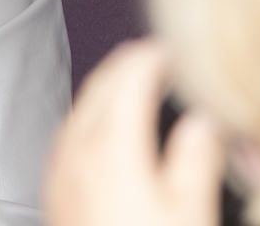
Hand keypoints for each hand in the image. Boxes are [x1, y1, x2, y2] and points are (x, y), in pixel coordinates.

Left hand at [45, 39, 222, 225]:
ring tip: (138, 86)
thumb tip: (204, 118)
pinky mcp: (56, 194)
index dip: (155, 55)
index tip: (177, 50)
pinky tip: (108, 130)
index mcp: (113, 146)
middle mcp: (79, 150)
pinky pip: (71, 134)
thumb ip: (196, 155)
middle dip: (130, 63)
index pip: (130, 75)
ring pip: (83, 107)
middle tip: (160, 58)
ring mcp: (62, 172)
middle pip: (101, 83)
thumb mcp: (189, 212)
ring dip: (109, 87)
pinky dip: (93, 115)